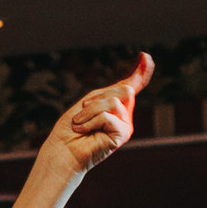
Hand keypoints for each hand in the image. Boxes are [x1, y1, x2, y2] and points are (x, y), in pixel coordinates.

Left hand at [46, 52, 152, 174]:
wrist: (63, 151)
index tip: (144, 56)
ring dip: (90, 111)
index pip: (133, 85)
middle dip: (98, 98)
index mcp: (116, 106)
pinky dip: (91, 122)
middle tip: (82, 114)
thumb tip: (131, 85)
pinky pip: (109, 116)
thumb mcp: (90, 102)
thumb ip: (111, 91)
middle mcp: (124, 115)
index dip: (141, 70)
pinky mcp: (123, 135)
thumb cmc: (71, 128)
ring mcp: (125, 125)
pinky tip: (84, 131)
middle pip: (125, 90)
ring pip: (114, 102)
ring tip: (80, 124)